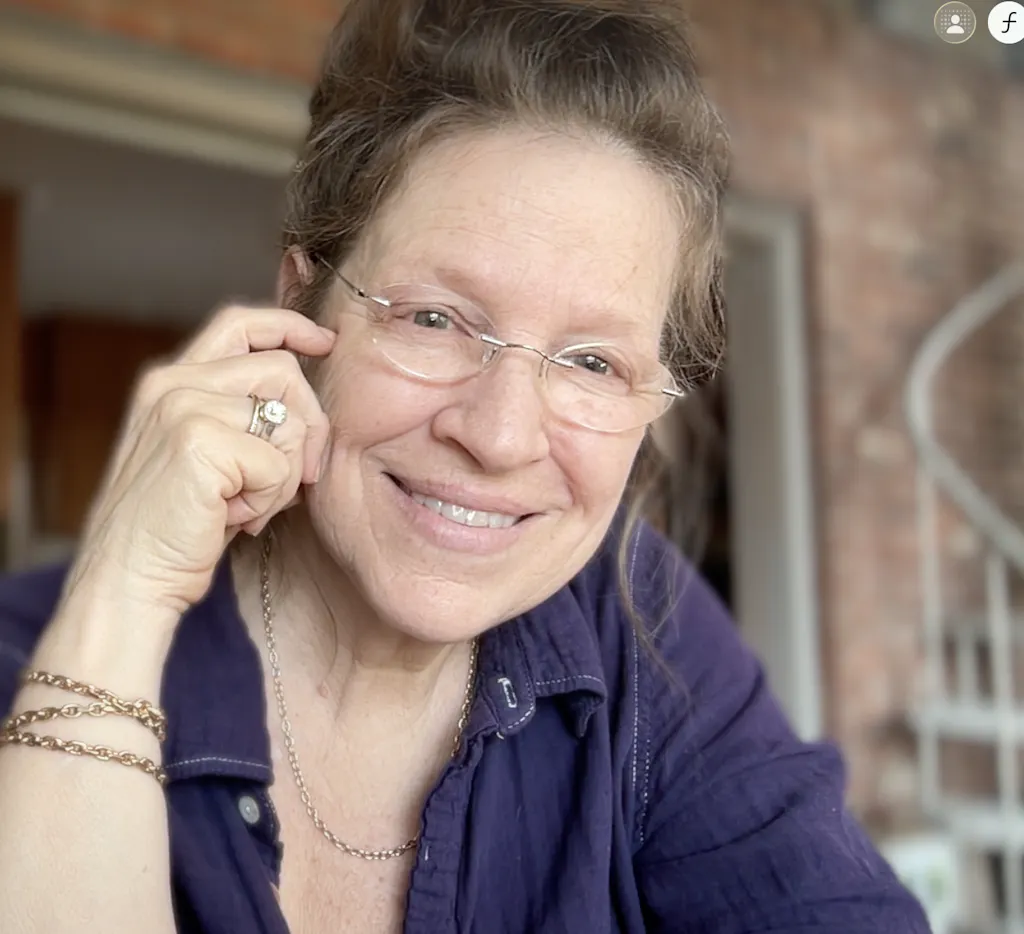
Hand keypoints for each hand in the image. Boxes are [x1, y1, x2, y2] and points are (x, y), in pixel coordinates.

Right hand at [63, 305, 335, 621]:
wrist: (128, 580)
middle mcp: (174, 384)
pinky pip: (280, 464)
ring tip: (245, 505)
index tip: (324, 342)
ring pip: (289, 422)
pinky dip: (270, 501)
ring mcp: (183, 408)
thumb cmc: (178, 528)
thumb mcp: (208, 459)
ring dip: (284, 476)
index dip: (289, 327)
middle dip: (309, 428)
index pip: (240, 324)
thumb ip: (242, 420)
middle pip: (283, 371)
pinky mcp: (199, 442)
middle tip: (296, 478)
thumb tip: (308, 411)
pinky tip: (234, 519)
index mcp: (172, 382)